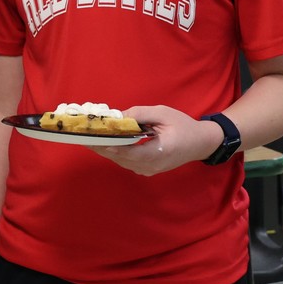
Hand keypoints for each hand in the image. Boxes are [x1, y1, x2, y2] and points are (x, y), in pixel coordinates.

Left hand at [93, 105, 217, 175]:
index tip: (89, 137)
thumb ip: (139, 115)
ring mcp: (148, 170)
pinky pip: (126, 161)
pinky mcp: (147, 169)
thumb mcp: (162, 113)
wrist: (201, 142)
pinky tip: (104, 142)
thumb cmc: (183, 126)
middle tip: (81, 135)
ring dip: (105, 149)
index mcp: (156, 152)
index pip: (125, 151)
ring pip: (121, 161)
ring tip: (87, 138)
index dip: (106, 144)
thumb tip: (117, 117)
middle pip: (119, 157)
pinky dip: (114, 152)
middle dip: (100, 146)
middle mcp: (150, 166)